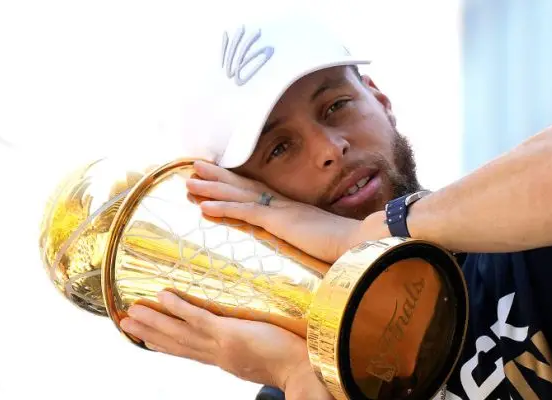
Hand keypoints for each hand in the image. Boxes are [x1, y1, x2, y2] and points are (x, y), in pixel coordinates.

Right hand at [120, 291, 332, 398]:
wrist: (306, 371)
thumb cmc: (296, 363)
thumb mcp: (268, 356)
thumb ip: (256, 347)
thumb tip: (256, 337)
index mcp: (226, 360)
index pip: (191, 351)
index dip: (168, 345)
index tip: (151, 340)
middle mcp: (218, 355)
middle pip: (176, 344)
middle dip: (150, 334)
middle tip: (126, 324)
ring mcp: (221, 344)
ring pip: (179, 332)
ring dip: (154, 323)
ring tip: (130, 313)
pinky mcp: (229, 334)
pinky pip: (198, 319)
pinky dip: (178, 309)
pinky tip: (162, 297)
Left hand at [186, 160, 388, 262]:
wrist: (363, 244)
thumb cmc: (348, 247)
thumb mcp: (323, 241)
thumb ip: (310, 239)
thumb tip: (308, 246)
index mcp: (292, 209)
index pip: (258, 192)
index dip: (236, 183)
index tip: (217, 175)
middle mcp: (284, 205)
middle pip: (244, 186)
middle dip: (217, 176)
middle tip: (193, 167)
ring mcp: (281, 211)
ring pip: (239, 195)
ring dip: (212, 188)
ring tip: (188, 182)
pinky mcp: (281, 222)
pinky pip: (246, 212)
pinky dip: (224, 208)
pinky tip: (204, 207)